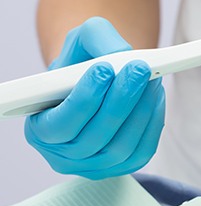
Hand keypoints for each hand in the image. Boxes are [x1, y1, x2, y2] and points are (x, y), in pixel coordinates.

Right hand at [25, 17, 164, 178]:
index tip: (104, 69)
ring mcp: (94, 166)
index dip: (84, 98)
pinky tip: (154, 96)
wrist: (100, 78)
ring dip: (141, 110)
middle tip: (139, 69)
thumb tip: (120, 55)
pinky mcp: (123, 166)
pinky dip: (152, 122)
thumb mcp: (82, 41)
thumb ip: (96, 40)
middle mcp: (64, 155)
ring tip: (151, 79)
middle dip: (120, 101)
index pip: (61, 124)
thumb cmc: (84, 62)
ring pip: (121, 146)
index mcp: (41, 129)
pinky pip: (142, 151)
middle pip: (95, 137)